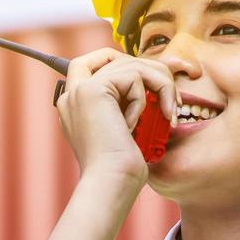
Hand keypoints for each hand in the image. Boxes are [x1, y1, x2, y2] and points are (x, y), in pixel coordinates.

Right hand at [56, 47, 175, 184]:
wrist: (111, 183)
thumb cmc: (121, 170)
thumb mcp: (124, 132)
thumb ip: (125, 107)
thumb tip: (152, 89)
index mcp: (75, 106)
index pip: (90, 64)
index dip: (117, 63)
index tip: (147, 84)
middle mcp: (72, 96)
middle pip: (110, 56)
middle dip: (146, 70)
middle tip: (167, 96)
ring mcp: (79, 91)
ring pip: (129, 63)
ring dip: (158, 84)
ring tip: (167, 112)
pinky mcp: (92, 90)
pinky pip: (133, 76)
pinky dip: (146, 98)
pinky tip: (138, 124)